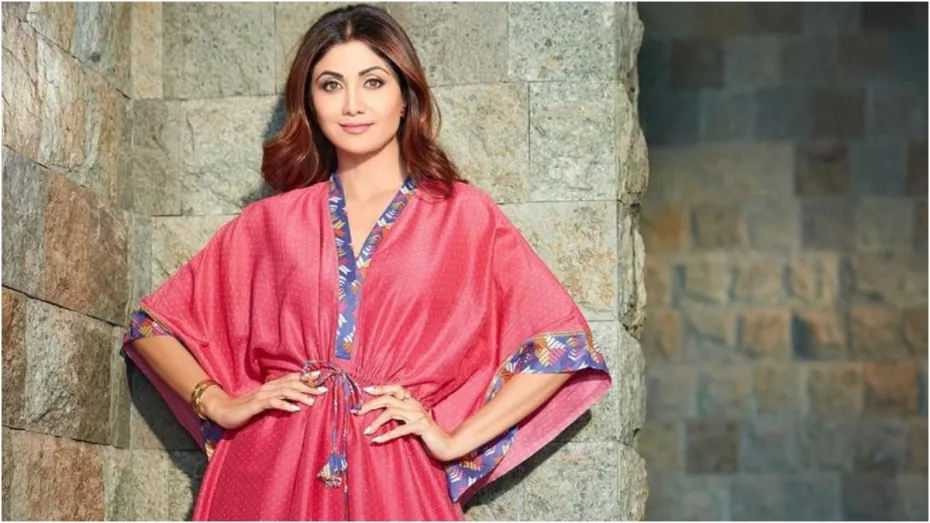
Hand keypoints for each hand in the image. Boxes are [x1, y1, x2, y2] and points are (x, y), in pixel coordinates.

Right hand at [202, 371, 327, 429]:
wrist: (223, 411)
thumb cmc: (245, 409)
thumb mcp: (264, 403)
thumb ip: (277, 400)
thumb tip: (294, 401)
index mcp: (270, 386)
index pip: (290, 378)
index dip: (305, 377)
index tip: (320, 377)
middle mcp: (268, 388)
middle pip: (291, 383)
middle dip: (308, 386)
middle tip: (323, 389)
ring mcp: (261, 395)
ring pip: (284, 391)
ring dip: (300, 395)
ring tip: (312, 400)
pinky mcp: (256, 405)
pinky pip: (273, 403)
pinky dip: (286, 405)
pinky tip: (296, 409)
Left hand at [356, 384, 460, 461]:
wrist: (446, 445)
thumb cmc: (427, 435)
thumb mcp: (412, 422)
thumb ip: (401, 416)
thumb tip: (382, 415)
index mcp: (412, 403)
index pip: (396, 389)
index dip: (382, 388)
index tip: (366, 389)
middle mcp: (415, 405)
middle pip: (389, 399)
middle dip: (371, 404)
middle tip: (357, 412)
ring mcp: (418, 415)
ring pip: (392, 412)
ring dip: (376, 422)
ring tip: (366, 431)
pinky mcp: (421, 426)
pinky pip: (400, 429)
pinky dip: (387, 435)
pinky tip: (377, 440)